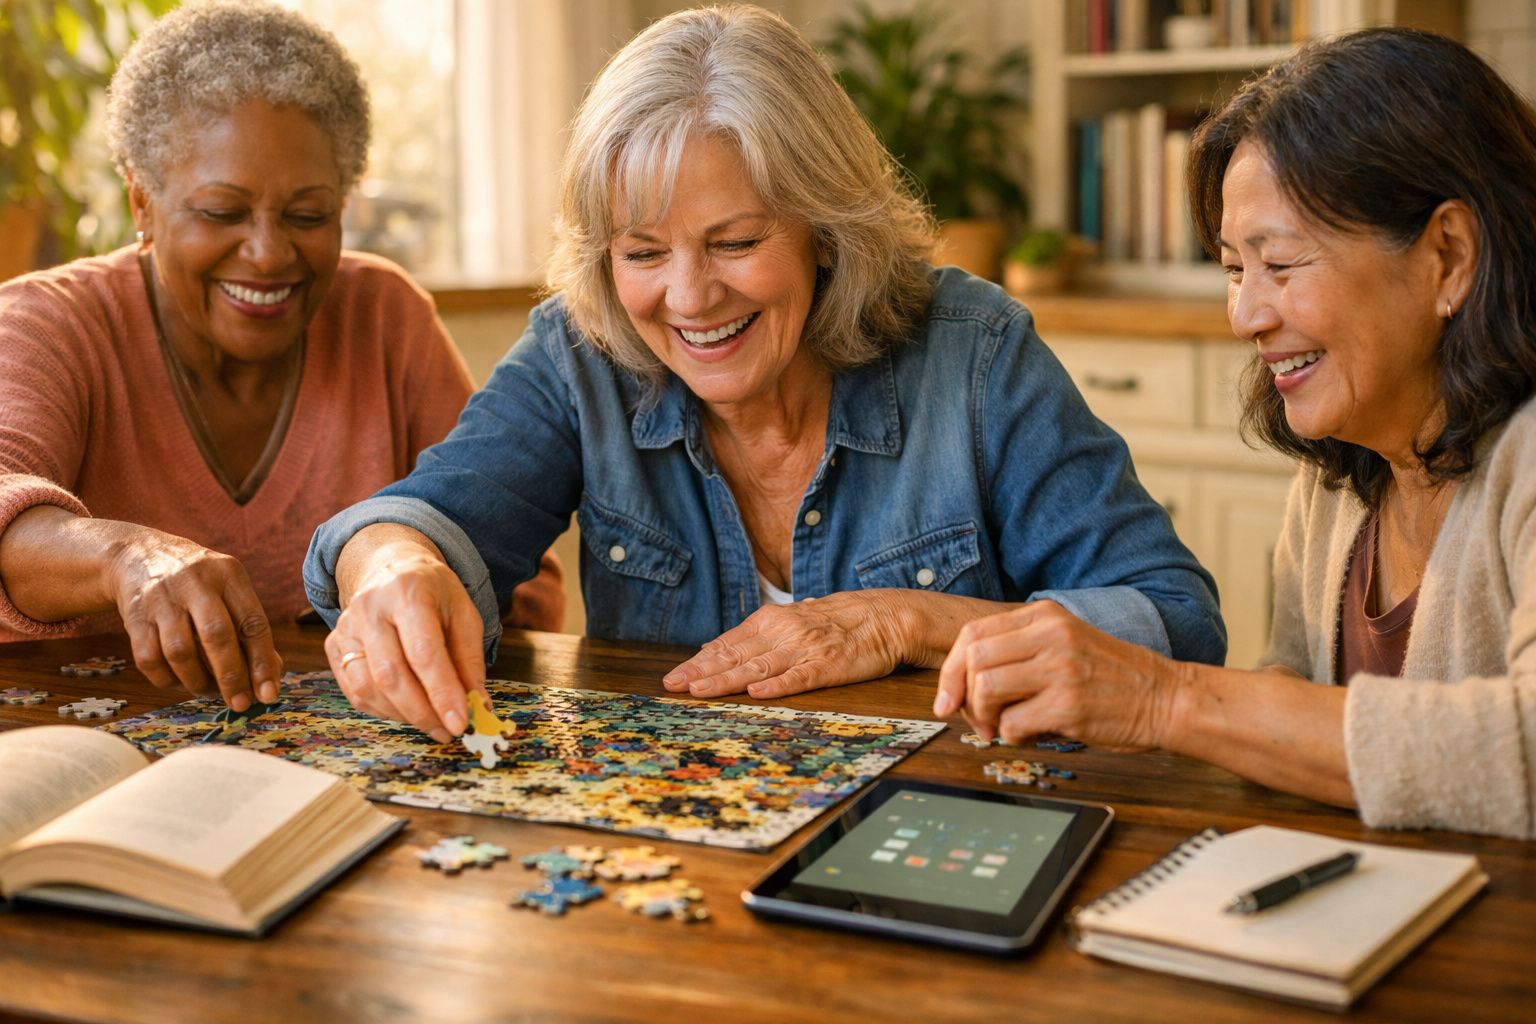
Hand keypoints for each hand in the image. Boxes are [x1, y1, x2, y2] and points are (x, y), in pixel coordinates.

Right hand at [105, 528, 281, 710]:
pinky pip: (148, 659)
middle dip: (231, 677)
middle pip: (216, 635)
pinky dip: (167, 679)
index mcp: (228, 575)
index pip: (252, 622)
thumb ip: (249, 628)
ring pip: (180, 651)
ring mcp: (161, 599)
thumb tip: (271, 675)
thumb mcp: (229, 590)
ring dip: (197, 681)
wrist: (139, 555)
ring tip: (209, 691)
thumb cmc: (199, 583)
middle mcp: (195, 583)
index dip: (262, 663)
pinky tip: (180, 682)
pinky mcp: (134, 616)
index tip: (269, 694)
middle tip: (240, 704)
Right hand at [324, 536, 484, 742]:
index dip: (442, 692)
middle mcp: (370, 608)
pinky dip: (383, 709)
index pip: (424, 652)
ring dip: (403, 715)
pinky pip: (354, 691)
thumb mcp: (463, 613)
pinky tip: (406, 709)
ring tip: (431, 721)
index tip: (460, 723)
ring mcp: (346, 627)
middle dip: (422, 712)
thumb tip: (478, 707)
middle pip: (391, 674)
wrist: (390, 567)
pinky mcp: (333, 644)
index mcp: (408, 593)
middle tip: (447, 731)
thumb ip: (470, 660)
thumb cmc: (432, 593)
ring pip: (368, 688)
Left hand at [662, 590, 912, 698]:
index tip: (675, 676)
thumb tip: (712, 649)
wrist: (884, 616)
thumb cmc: (833, 622)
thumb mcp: (789, 622)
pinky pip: (799, 677)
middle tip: (674, 686)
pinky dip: (777, 685)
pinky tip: (757, 692)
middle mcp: (783, 633)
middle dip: (702, 672)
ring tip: (701, 691)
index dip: (699, 661)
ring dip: (727, 680)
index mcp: (771, 621)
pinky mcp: (828, 666)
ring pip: (758, 667)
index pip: (727, 643)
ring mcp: (805, 649)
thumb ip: (753, 637)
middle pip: (735, 656)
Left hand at [933, 601, 1177, 751]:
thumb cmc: (1112, 678)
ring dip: (984, 718)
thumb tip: (961, 683)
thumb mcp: (1064, 643)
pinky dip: (1012, 737)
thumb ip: (1018, 651)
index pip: (972, 634)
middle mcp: (1050, 635)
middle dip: (962, 697)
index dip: (950, 670)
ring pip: (984, 689)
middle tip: (977, 720)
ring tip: (1003, 728)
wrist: (1167, 698)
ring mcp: (1060, 668)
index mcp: (1044, 616)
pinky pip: (1011, 724)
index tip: (946, 699)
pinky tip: (1032, 735)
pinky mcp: (1069, 705)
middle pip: (972, 660)